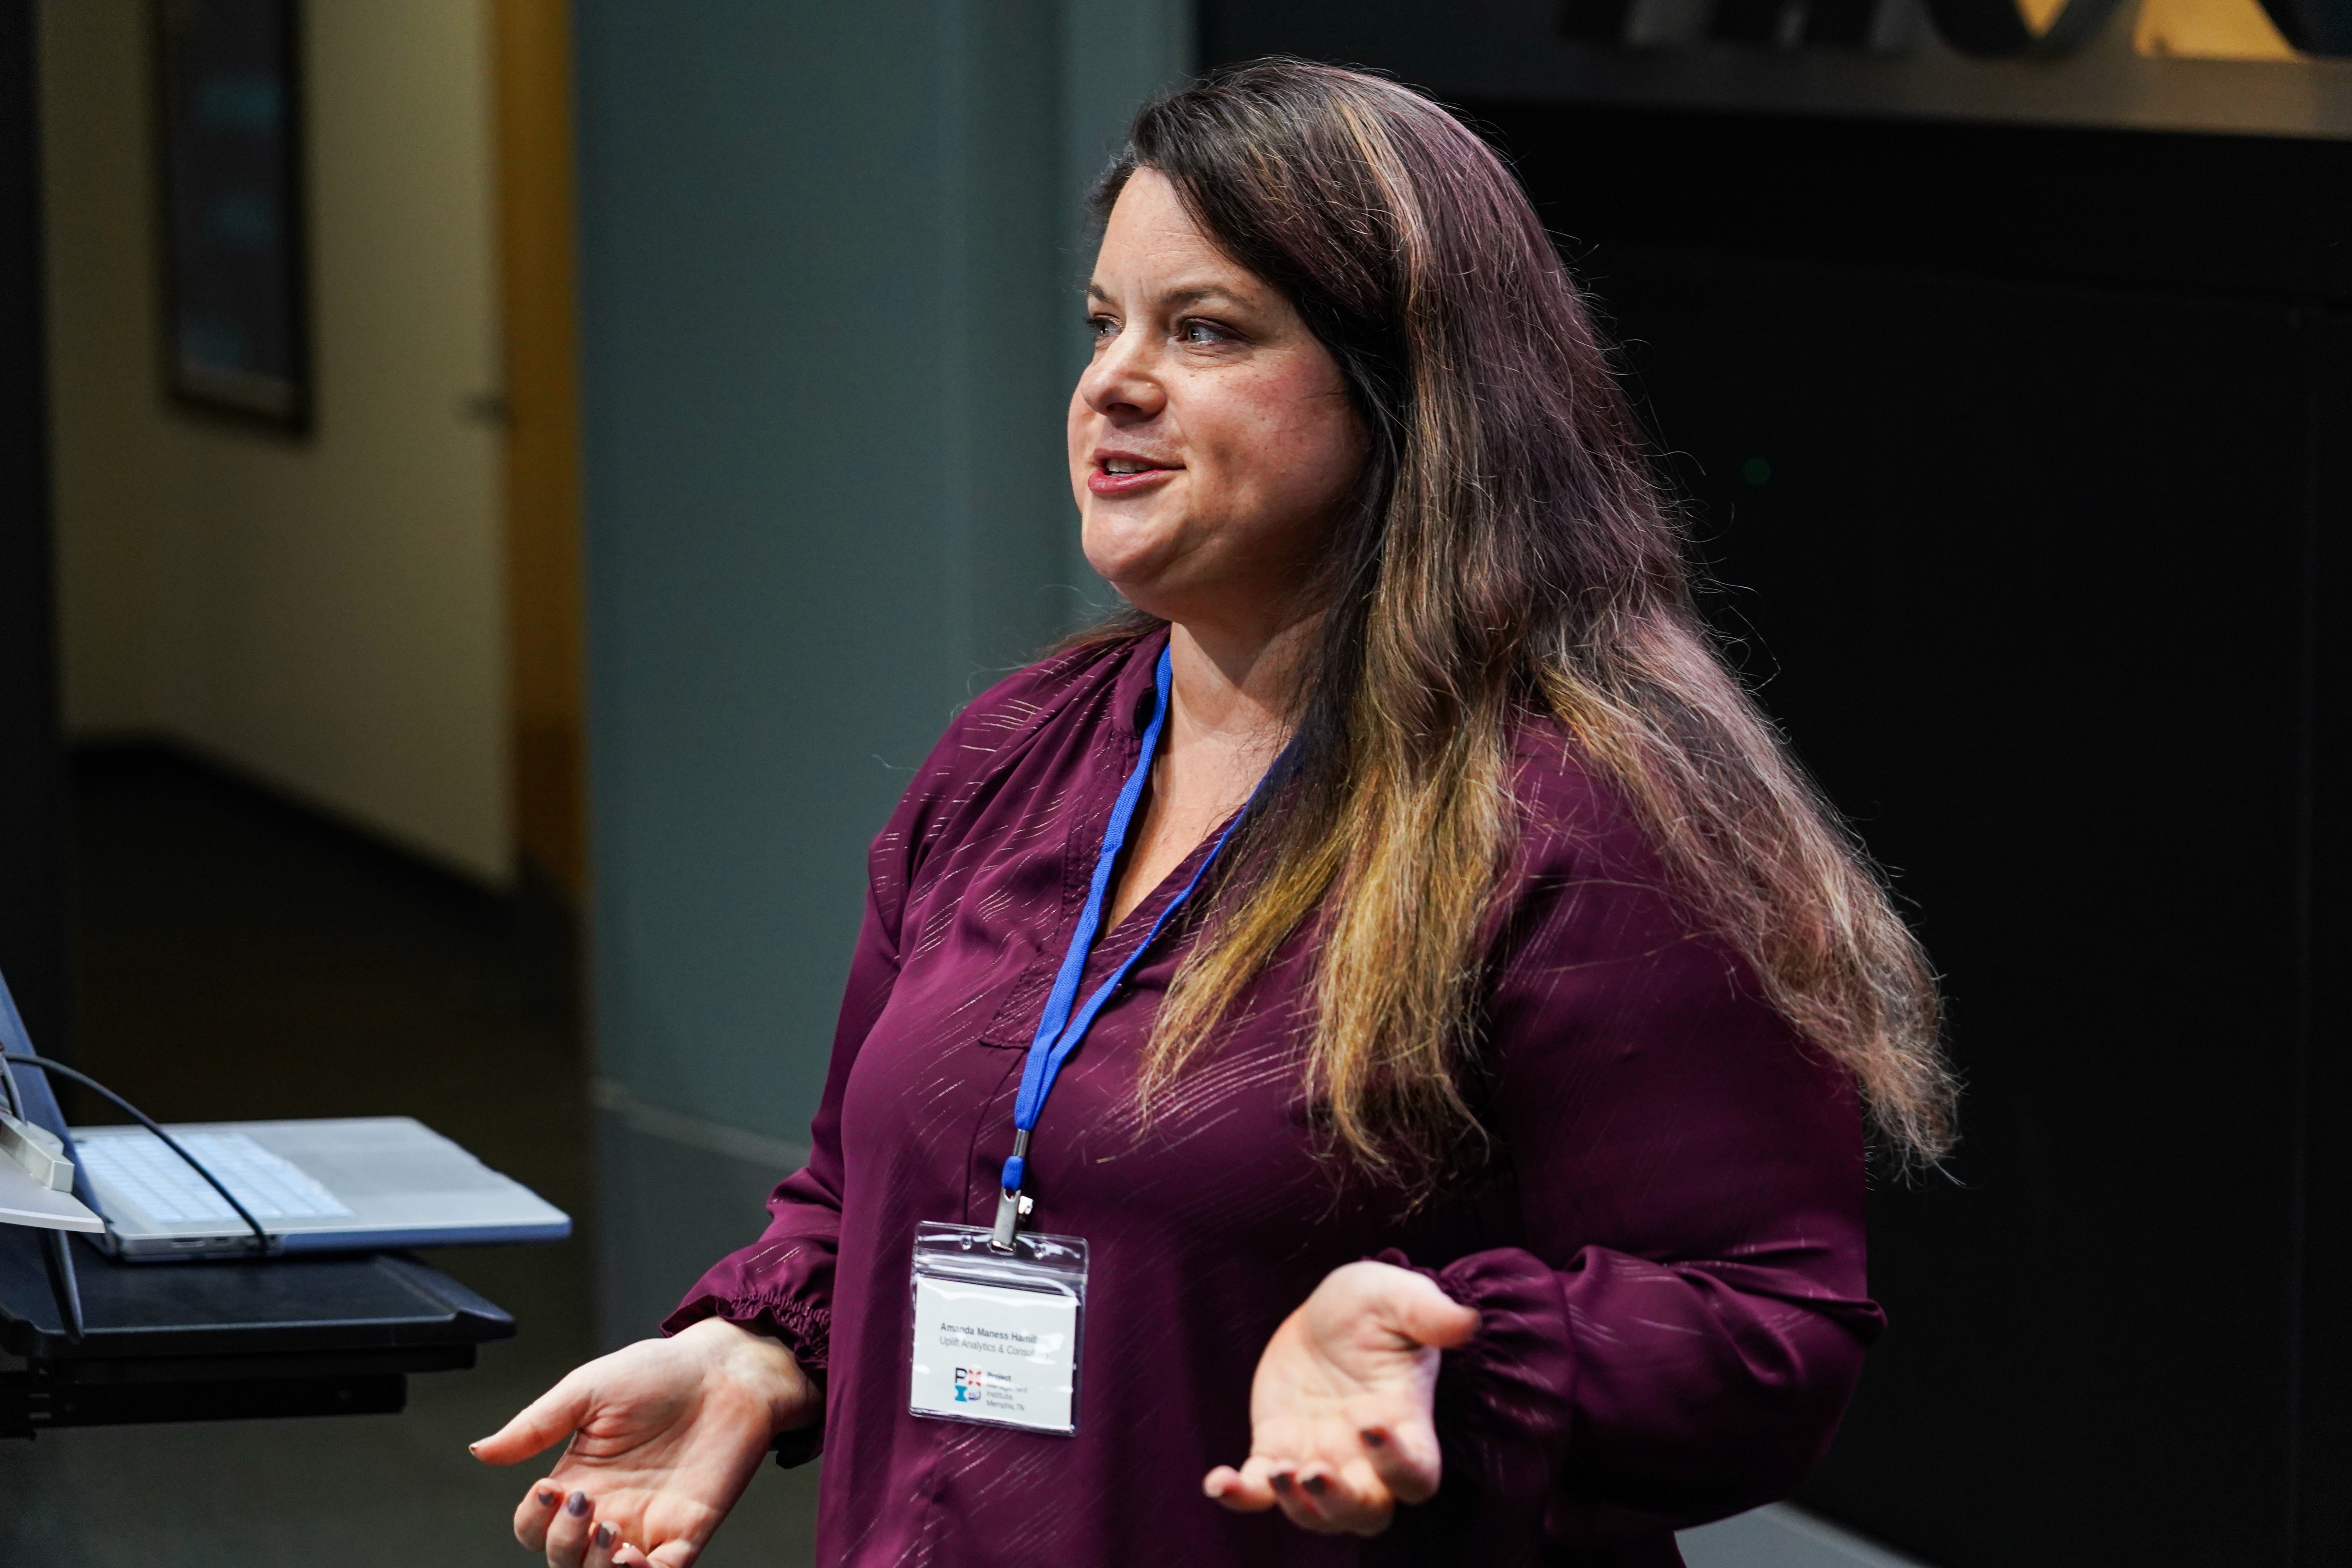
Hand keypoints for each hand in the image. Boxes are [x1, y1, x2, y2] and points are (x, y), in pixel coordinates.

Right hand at [471, 1316, 819, 1566]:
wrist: (726, 1369)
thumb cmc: (660, 1372)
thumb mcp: (589, 1390)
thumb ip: (536, 1425)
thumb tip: (481, 1451)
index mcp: (579, 1480)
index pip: (535, 1527)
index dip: (533, 1520)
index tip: (549, 1488)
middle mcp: (609, 1510)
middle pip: (563, 1559)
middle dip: (563, 1544)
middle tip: (585, 1504)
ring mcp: (649, 1526)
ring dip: (597, 1567)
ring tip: (610, 1532)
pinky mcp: (689, 1532)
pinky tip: (635, 1559)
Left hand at [1204, 1260, 1477, 1536]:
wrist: (1325, 1314)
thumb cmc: (1370, 1308)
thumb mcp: (1394, 1295)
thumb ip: (1427, 1309)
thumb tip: (1466, 1320)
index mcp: (1405, 1426)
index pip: (1416, 1474)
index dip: (1397, 1464)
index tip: (1367, 1421)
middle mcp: (1365, 1460)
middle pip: (1368, 1514)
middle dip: (1342, 1503)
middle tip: (1315, 1468)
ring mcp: (1319, 1460)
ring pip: (1318, 1515)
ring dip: (1298, 1504)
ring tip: (1277, 1470)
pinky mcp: (1275, 1453)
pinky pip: (1258, 1494)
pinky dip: (1239, 1496)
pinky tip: (1217, 1481)